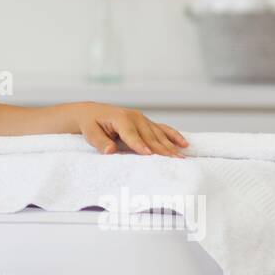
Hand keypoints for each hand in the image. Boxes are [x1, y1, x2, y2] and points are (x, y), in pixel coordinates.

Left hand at [72, 102, 188, 157]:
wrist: (92, 112)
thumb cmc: (91, 124)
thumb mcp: (90, 132)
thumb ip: (100, 142)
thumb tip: (110, 150)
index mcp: (120, 118)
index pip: (131, 134)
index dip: (140, 145)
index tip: (149, 155)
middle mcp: (134, 117)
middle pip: (149, 136)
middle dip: (161, 149)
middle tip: (174, 162)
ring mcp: (142, 119)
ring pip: (159, 134)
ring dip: (170, 146)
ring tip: (181, 158)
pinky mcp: (147, 123)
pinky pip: (163, 129)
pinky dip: (174, 136)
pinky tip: (184, 144)